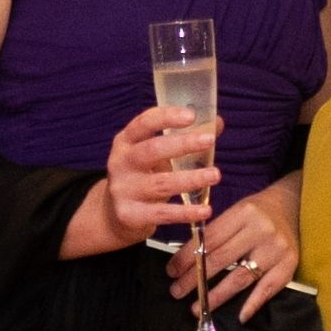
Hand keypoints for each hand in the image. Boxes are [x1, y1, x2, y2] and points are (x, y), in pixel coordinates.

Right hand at [103, 103, 216, 240]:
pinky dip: (186, 212)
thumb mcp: (155, 154)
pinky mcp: (129, 215)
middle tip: (209, 140)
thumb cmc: (143, 175)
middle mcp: (120, 163)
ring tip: (215, 175)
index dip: (166, 117)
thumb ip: (183, 138)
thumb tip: (216, 123)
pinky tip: (206, 210)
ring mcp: (123, 190)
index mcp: (125, 141)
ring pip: (161, 184)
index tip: (191, 116)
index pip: (143, 123)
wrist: (114, 213)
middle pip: (151, 150)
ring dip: (190, 179)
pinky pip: (162, 213)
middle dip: (182, 144)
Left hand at [173, 176, 302, 321]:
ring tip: (197, 308)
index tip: (171, 272)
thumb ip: (215, 232)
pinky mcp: (289, 265)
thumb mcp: (235, 212)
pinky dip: (252, 304)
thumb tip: (184, 260)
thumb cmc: (256, 213)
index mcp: (243, 214)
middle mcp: (261, 230)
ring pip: (240, 278)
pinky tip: (238, 317)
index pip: (209, 240)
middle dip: (195, 279)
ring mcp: (276, 249)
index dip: (187, 258)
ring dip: (216, 296)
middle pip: (221, 259)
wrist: (292, 208)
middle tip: (177, 292)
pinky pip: (267, 289)